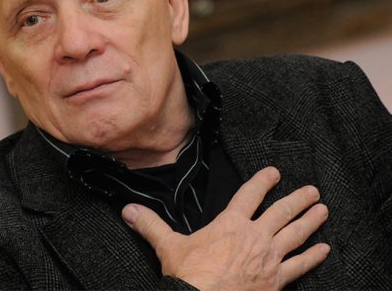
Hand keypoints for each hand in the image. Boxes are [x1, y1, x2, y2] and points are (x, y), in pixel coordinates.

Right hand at [122, 167, 329, 290]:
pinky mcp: (276, 281)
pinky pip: (300, 266)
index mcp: (230, 224)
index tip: (274, 173)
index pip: (250, 194)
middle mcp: (255, 237)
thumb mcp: (167, 246)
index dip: (263, 181)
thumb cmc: (189, 276)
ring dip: (311, 221)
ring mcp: (269, 259)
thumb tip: (128, 210)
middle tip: (312, 190)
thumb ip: (150, 225)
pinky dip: (313, 257)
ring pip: (296, 234)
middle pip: (281, 212)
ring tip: (322, 210)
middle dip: (298, 199)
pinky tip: (324, 250)